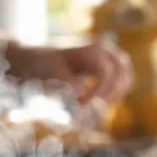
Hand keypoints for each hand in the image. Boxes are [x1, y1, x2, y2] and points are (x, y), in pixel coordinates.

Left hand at [10, 42, 132, 103]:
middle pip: (122, 69)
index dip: (99, 92)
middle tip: (99, 107)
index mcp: (90, 49)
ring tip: (103, 106)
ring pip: (124, 72)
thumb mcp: (52, 73)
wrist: (32, 56)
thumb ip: (68, 83)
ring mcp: (103, 56)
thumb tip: (82, 94)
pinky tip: (104, 102)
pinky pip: (119, 76)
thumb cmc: (41, 63)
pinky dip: (116, 89)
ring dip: (118, 90)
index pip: (107, 72)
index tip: (82, 105)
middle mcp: (100, 49)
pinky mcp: (101, 66)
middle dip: (114, 91)